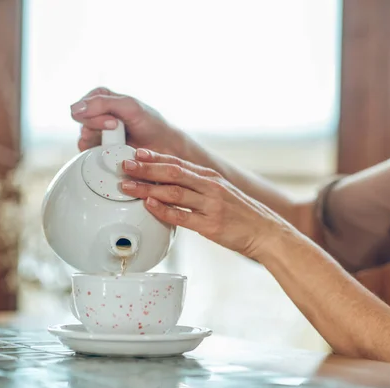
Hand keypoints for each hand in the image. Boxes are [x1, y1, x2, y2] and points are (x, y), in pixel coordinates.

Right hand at [70, 87, 186, 157]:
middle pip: (80, 123)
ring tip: (117, 143)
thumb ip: (102, 103)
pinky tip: (111, 153)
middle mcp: (98, 115)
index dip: (94, 115)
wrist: (165, 147)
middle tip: (117, 129)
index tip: (113, 121)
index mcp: (102, 98)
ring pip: (83, 139)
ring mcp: (99, 134)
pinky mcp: (101, 151)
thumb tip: (74, 109)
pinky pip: (88, 154)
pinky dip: (97, 155)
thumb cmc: (151, 124)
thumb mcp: (129, 107)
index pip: (81, 106)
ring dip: (98, 142)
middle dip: (98, 128)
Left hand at [119, 149, 288, 259]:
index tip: (136, 153)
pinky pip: (182, 216)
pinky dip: (163, 210)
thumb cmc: (241, 214)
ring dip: (147, 188)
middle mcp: (210, 187)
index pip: (178, 162)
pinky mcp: (211, 225)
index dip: (155, 157)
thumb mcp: (221, 192)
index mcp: (211, 177)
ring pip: (174, 192)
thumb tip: (171, 183)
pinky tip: (149, 205)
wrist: (265, 231)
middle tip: (124, 165)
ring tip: (127, 186)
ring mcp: (211, 205)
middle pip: (173, 172)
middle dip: (146, 168)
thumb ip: (198, 186)